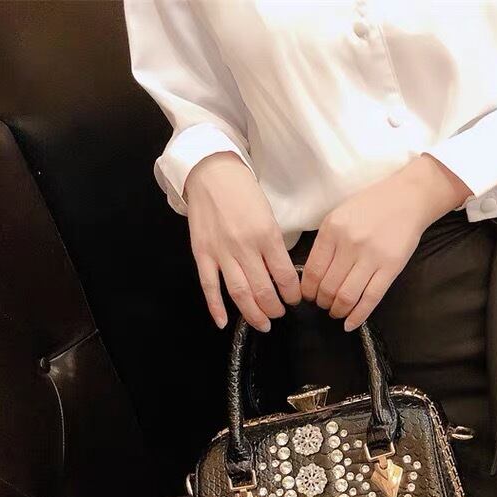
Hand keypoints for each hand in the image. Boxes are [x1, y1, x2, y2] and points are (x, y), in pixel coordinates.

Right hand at [184, 152, 300, 331]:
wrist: (211, 172)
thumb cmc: (244, 193)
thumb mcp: (269, 215)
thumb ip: (275, 245)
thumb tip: (283, 275)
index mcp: (266, 236)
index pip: (284, 276)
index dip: (292, 294)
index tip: (295, 300)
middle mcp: (245, 247)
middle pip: (263, 290)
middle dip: (274, 309)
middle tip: (279, 314)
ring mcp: (221, 252)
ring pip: (239, 293)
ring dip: (252, 313)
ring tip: (263, 324)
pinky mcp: (202, 253)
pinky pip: (209, 286)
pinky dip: (216, 307)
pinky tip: (223, 322)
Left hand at [300, 154, 471, 330]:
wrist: (407, 198)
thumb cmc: (371, 207)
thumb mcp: (339, 216)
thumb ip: (325, 243)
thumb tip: (311, 277)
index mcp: (332, 229)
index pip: (312, 271)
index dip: (308, 290)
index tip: (309, 297)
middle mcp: (350, 243)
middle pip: (328, 287)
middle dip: (322, 303)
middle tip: (323, 305)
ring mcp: (371, 256)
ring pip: (347, 296)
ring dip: (337, 310)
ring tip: (336, 312)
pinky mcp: (391, 267)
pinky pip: (371, 298)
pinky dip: (358, 316)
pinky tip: (350, 324)